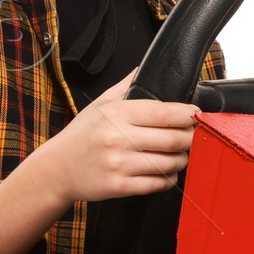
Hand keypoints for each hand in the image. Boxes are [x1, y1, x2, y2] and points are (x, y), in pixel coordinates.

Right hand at [28, 70, 199, 202]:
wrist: (56, 168)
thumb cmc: (81, 135)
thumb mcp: (100, 105)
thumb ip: (126, 87)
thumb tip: (146, 68)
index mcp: (117, 114)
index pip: (164, 113)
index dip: (187, 115)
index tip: (196, 115)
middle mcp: (118, 138)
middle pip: (172, 139)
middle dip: (190, 138)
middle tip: (193, 137)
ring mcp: (119, 164)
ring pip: (168, 163)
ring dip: (181, 160)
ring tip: (179, 155)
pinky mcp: (119, 186)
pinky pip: (157, 184)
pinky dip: (168, 178)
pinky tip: (166, 172)